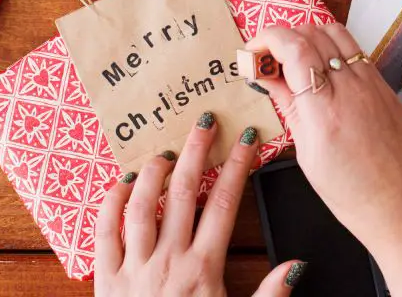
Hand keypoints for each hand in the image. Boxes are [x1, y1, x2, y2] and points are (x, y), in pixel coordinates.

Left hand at [95, 111, 304, 296]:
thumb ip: (269, 296)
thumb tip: (297, 265)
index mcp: (203, 270)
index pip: (224, 204)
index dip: (238, 168)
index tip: (247, 141)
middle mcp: (168, 262)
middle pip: (184, 193)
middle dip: (197, 152)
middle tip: (204, 122)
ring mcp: (134, 268)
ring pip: (142, 205)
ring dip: (155, 173)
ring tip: (166, 152)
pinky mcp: (106, 280)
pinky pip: (105, 232)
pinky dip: (111, 202)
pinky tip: (121, 183)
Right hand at [248, 24, 401, 296]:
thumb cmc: (357, 196)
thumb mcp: (308, 156)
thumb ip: (289, 108)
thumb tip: (267, 78)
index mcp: (325, 111)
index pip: (293, 47)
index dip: (266, 39)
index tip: (253, 51)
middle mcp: (351, 88)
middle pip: (312, 32)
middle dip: (282, 36)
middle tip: (268, 58)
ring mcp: (372, 84)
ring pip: (335, 32)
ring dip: (308, 35)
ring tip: (294, 59)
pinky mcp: (386, 86)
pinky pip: (354, 50)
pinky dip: (331, 48)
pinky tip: (322, 71)